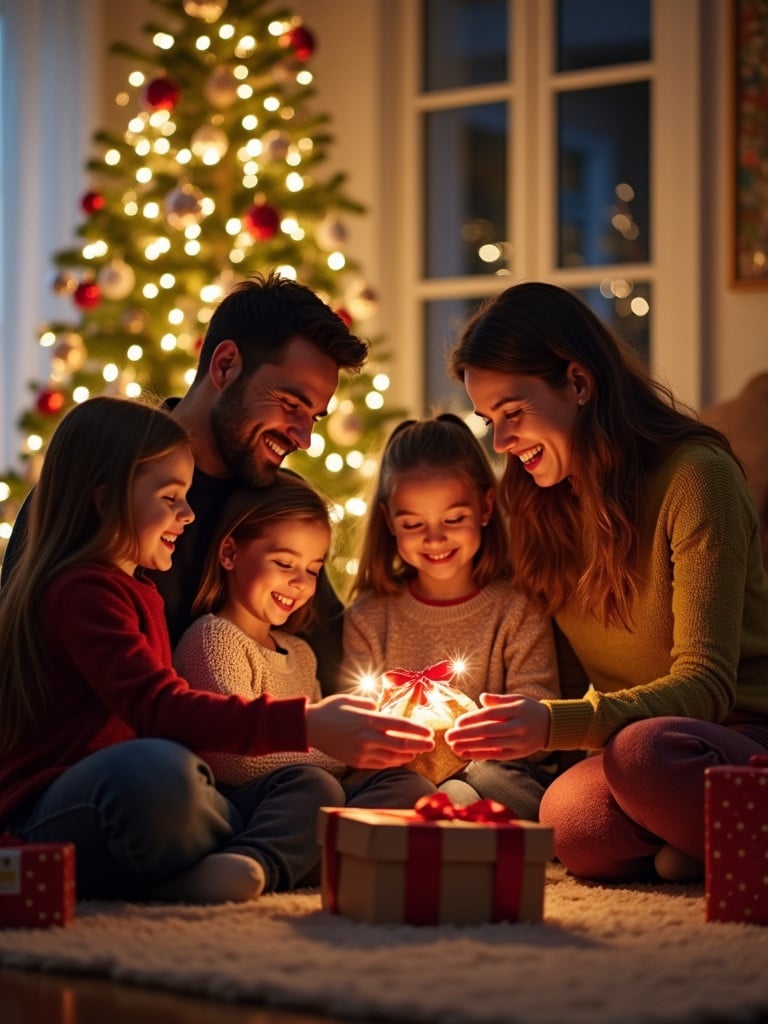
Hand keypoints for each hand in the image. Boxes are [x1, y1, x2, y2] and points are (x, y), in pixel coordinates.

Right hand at [305, 694, 434, 768]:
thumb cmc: (331, 710)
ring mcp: (362, 751)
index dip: (417, 730)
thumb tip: (383, 710)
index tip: (429, 732)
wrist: (309, 727)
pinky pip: (381, 764)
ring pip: (392, 756)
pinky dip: (394, 762)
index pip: (399, 726)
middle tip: (431, 745)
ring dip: (408, 755)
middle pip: (400, 743)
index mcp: (367, 719)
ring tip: (418, 752)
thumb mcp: (351, 699)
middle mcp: (366, 737)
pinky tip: (402, 759)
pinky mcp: (356, 761)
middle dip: (419, 745)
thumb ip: (370, 704)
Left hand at [445, 693, 549, 760]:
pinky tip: (466, 754)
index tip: (457, 722)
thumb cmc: (528, 709)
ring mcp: (519, 742)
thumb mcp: (517, 699)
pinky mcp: (518, 754)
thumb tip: (482, 698)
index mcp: (517, 710)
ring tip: (453, 747)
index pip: (491, 715)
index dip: (473, 719)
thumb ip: (499, 700)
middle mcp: (519, 727)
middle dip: (466, 734)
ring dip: (470, 747)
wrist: (550, 726)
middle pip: (489, 731)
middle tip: (448, 736)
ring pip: (491, 745)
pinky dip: (481, 755)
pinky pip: (497, 755)